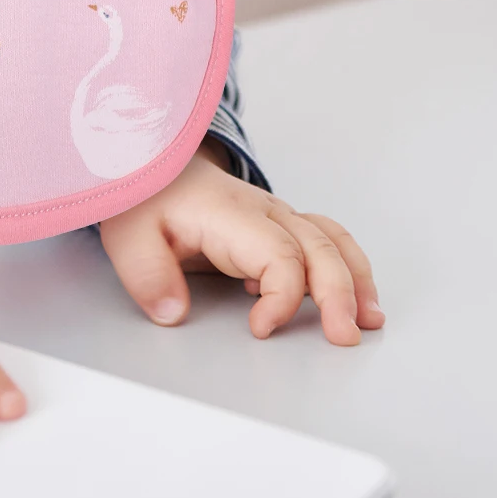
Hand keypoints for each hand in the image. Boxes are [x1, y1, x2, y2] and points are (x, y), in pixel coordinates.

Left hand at [99, 146, 383, 344]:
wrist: (149, 159)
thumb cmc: (144, 196)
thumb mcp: (128, 236)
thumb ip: (148, 275)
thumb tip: (173, 314)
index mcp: (231, 215)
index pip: (278, 256)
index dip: (281, 297)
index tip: (260, 330)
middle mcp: (262, 211)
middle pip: (318, 248)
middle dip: (339, 294)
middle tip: (344, 338)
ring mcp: (274, 214)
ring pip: (331, 240)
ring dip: (355, 278)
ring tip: (368, 320)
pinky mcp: (276, 223)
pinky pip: (325, 238)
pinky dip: (348, 264)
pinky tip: (355, 296)